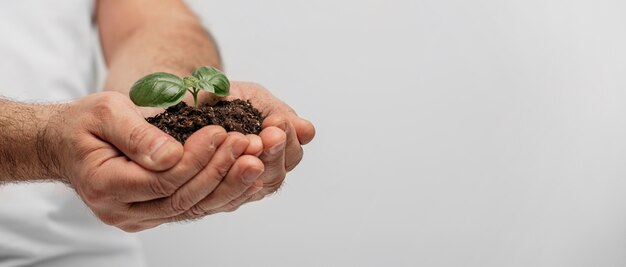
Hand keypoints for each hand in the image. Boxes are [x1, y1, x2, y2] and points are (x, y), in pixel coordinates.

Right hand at [45, 92, 263, 230]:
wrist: (68, 145)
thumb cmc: (84, 125)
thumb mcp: (104, 113)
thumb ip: (137, 134)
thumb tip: (171, 154)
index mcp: (105, 185)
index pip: (161, 181)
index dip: (195, 158)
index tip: (220, 131)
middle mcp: (122, 211)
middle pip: (182, 199)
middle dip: (219, 171)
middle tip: (248, 146)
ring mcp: (139, 217)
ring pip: (192, 208)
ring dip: (227, 184)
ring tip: (255, 160)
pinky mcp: (154, 214)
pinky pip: (191, 207)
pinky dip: (220, 192)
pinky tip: (244, 176)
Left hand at [200, 81, 315, 212]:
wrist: (182, 98)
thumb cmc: (220, 98)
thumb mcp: (252, 98)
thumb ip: (279, 114)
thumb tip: (308, 131)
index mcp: (274, 149)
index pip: (292, 154)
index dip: (288, 139)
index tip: (276, 123)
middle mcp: (260, 171)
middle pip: (276, 175)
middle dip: (274, 154)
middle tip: (268, 136)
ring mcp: (239, 185)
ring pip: (255, 188)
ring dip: (253, 168)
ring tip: (250, 146)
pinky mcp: (215, 196)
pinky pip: (227, 198)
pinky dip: (231, 181)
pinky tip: (230, 164)